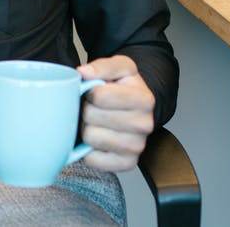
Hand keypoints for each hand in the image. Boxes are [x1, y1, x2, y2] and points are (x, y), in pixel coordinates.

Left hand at [76, 55, 155, 171]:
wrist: (134, 109)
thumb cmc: (124, 87)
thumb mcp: (119, 67)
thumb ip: (102, 66)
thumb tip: (84, 72)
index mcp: (144, 99)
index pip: (98, 96)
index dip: (89, 91)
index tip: (95, 91)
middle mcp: (145, 125)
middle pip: (91, 117)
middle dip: (87, 110)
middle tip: (94, 108)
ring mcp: (137, 147)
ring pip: (91, 137)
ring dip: (87, 128)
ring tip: (96, 122)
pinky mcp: (126, 164)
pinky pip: (92, 159)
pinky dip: (88, 150)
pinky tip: (98, 138)